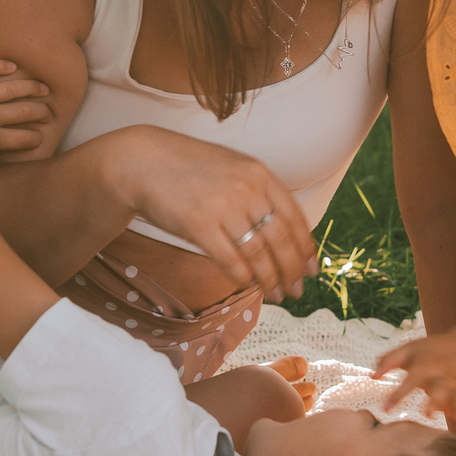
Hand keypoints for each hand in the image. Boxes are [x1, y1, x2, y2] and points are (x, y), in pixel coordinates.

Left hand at [0, 60, 52, 176]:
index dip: (34, 139)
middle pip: (22, 112)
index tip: (40, 138)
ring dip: (30, 87)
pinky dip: (0, 66)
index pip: (21, 139)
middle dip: (40, 112)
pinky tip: (13, 66)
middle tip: (49, 112)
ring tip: (43, 87)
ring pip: (10, 89)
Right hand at [103, 127, 316, 300]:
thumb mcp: (233, 168)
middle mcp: (246, 189)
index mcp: (259, 174)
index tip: (312, 268)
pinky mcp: (199, 225)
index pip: (294, 216)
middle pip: (281, 239)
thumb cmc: (189, 168)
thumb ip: (259, 192)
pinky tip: (248, 285)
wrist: (144, 162)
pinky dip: (243, 277)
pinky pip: (230, 260)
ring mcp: (223, 207)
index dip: (306, 247)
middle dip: (293, 270)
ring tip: (276, 294)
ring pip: (258, 254)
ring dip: (270, 279)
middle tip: (297, 290)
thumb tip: (283, 232)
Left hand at [374, 329, 455, 427]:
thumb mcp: (409, 349)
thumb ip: (389, 360)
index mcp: (426, 365)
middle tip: (427, 414)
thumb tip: (372, 376)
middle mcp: (443, 376)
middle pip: (439, 389)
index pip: (411, 380)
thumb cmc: (431, 351)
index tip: (385, 409)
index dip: (398, 394)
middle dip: (434, 401)